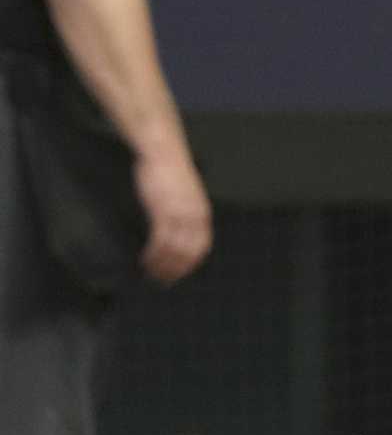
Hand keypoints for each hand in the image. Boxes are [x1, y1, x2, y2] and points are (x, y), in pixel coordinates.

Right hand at [134, 148, 210, 284]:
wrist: (163, 153)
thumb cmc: (170, 173)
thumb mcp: (185, 196)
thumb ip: (185, 214)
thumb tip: (179, 230)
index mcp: (202, 214)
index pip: (201, 247)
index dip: (190, 264)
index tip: (179, 274)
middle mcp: (195, 217)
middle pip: (188, 253)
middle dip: (176, 270)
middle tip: (163, 281)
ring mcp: (180, 215)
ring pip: (173, 250)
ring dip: (162, 265)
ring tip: (151, 273)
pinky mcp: (163, 211)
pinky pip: (160, 240)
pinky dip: (154, 254)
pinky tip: (146, 260)